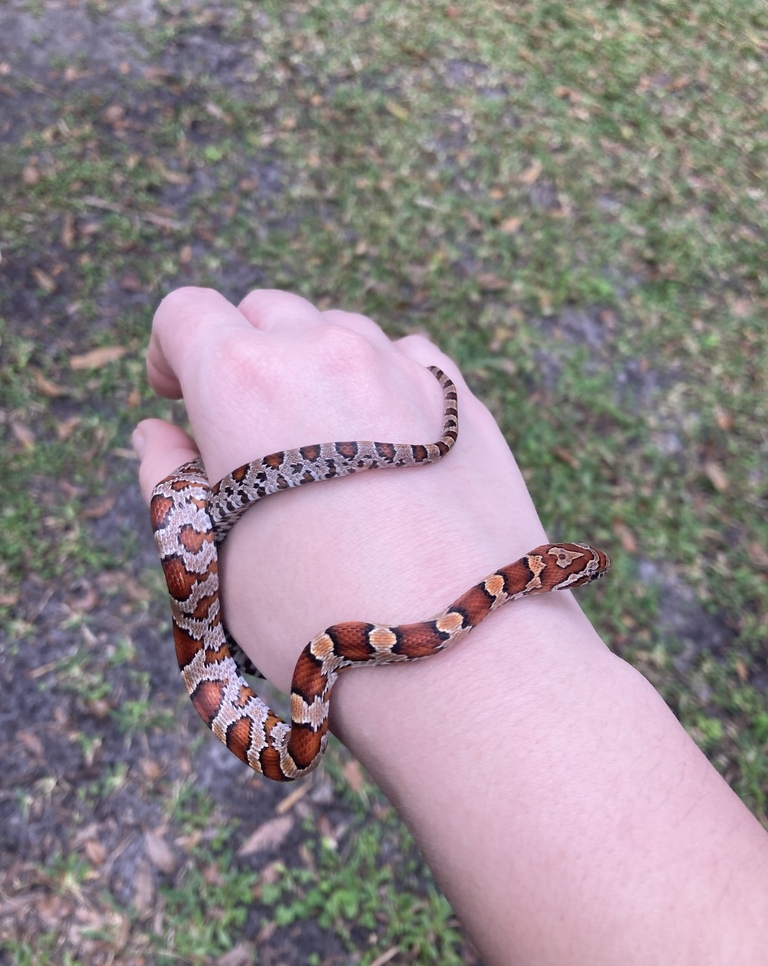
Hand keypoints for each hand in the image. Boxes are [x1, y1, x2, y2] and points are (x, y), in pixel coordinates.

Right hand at [135, 286, 565, 694]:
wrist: (455, 654)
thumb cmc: (314, 614)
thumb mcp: (212, 556)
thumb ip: (170, 481)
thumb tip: (156, 433)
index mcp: (242, 379)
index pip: (185, 312)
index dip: (170, 350)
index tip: (178, 397)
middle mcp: (324, 351)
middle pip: (264, 311)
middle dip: (243, 353)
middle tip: (249, 429)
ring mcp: (402, 367)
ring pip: (339, 329)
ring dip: (316, 365)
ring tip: (322, 446)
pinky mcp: (461, 399)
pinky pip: (407, 358)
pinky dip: (383, 383)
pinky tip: (385, 447)